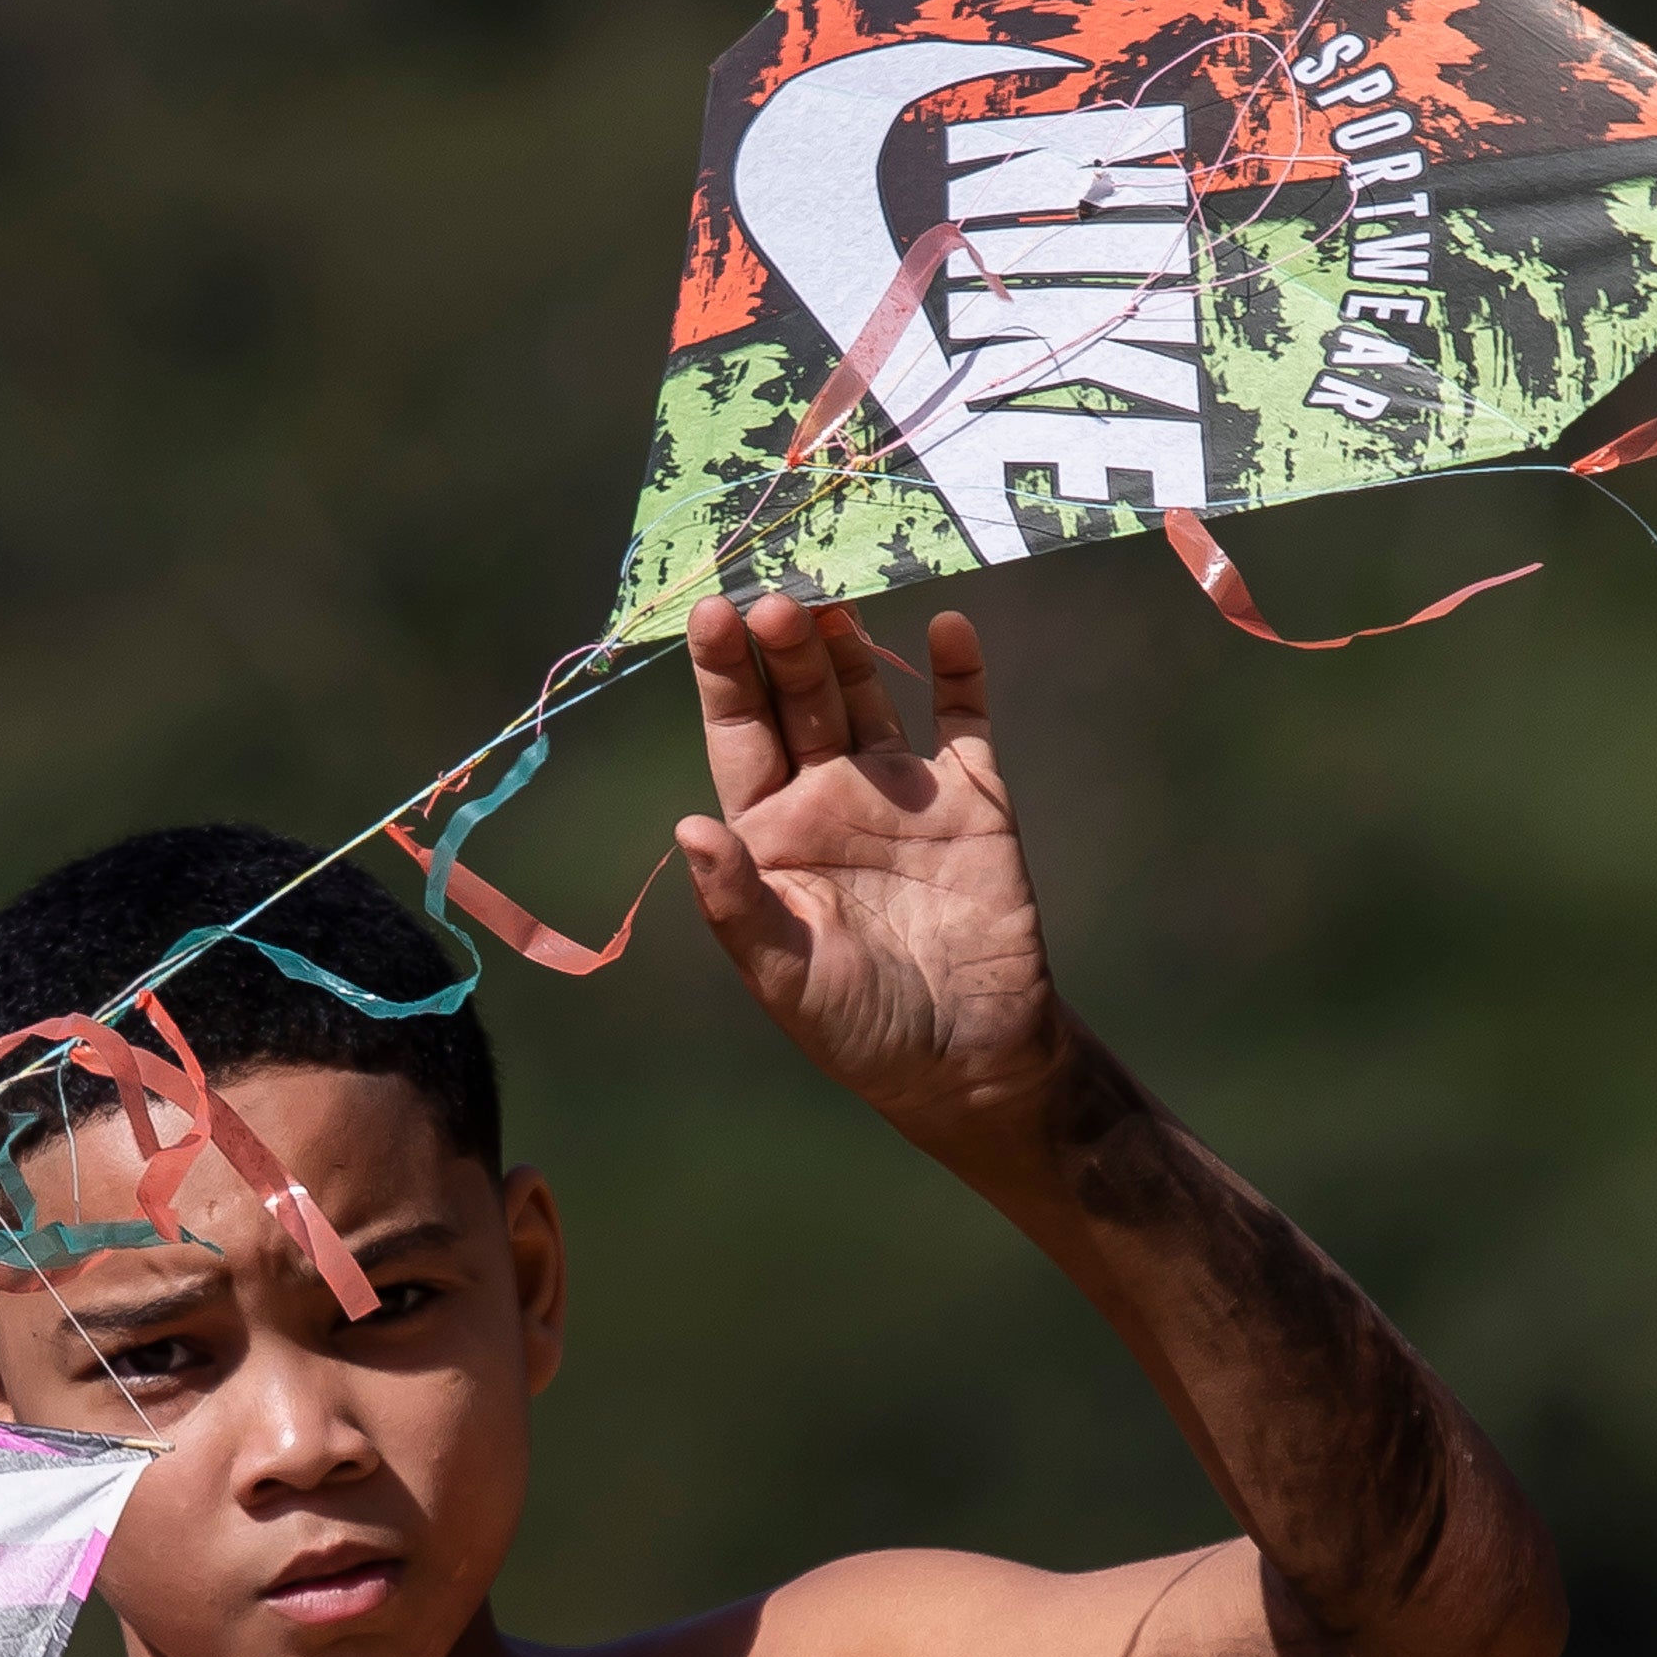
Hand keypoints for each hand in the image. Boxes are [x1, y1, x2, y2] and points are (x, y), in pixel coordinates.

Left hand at [678, 593, 1060, 1147]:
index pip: (737, 733)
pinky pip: (963, 720)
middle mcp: (828, 796)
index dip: (723, 676)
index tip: (712, 616)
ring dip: (851, 647)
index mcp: (771, 830)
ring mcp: (901, 791)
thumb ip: (736, 902)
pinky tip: (947, 628)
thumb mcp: (785, 973)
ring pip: (868, 694)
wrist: (972, 1059)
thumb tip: (684, 827)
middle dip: (785, 647)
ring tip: (834, 596)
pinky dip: (959, 673)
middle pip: (798, 698)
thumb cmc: (860, 1027)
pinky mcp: (972, 799)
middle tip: (777, 599)